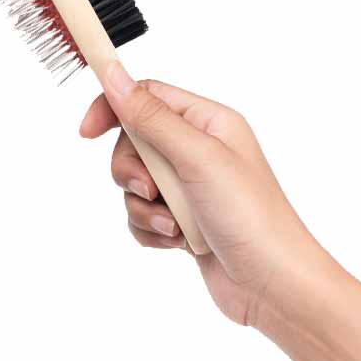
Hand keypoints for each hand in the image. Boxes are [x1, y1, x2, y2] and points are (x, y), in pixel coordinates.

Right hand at [80, 62, 326, 325]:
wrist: (273, 286)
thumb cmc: (251, 217)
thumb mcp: (197, 157)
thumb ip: (150, 116)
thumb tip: (113, 74)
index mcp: (208, 122)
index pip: (146, 96)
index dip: (112, 108)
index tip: (87, 132)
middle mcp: (199, 150)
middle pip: (133, 142)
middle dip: (131, 171)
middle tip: (150, 190)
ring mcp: (190, 187)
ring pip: (134, 184)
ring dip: (144, 209)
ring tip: (174, 225)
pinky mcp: (183, 220)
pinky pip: (141, 216)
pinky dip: (151, 230)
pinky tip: (177, 243)